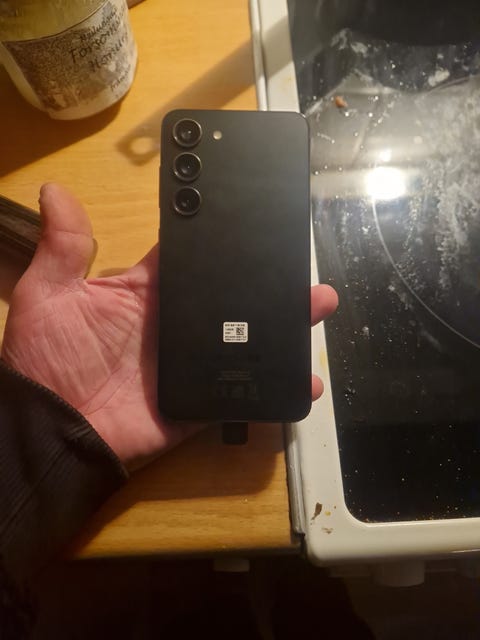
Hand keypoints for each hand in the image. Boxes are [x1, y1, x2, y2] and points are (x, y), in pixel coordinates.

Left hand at [1, 184, 337, 469]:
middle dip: (271, 280)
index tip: (261, 218)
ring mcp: (193, 361)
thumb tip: (55, 190)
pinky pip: (244, 390)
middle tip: (304, 266)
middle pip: (232, 295)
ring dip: (284, 325)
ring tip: (318, 305)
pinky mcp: (202, 397)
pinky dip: (275, 385)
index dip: (223, 237)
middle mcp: (177, 322)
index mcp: (148, 291)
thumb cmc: (47, 362)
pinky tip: (305, 375)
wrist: (54, 433)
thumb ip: (63, 247)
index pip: (193, 257)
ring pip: (248, 338)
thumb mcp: (48, 295)